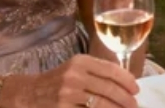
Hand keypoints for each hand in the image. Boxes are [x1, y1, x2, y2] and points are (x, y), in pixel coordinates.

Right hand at [11, 55, 137, 107]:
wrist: (27, 94)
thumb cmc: (57, 81)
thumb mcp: (75, 67)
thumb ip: (97, 70)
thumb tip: (126, 80)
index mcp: (81, 61)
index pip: (111, 70)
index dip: (127, 81)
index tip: (136, 89)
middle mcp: (74, 75)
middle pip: (108, 88)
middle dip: (125, 99)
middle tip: (135, 106)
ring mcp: (67, 94)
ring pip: (100, 104)